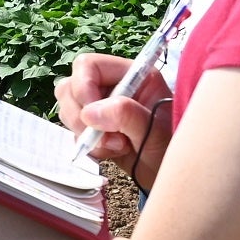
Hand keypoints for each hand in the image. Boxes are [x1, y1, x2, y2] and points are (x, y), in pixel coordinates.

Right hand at [55, 51, 174, 181]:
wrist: (169, 173)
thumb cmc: (171, 149)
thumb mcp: (156, 132)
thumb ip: (126, 115)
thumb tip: (90, 113)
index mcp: (132, 75)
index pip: (89, 66)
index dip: (83, 88)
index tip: (92, 117)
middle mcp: (113, 86)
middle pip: (70, 87)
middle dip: (81, 116)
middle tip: (106, 137)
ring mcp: (101, 106)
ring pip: (68, 110)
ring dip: (86, 133)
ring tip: (116, 146)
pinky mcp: (94, 127)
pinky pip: (73, 131)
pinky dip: (88, 145)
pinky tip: (111, 152)